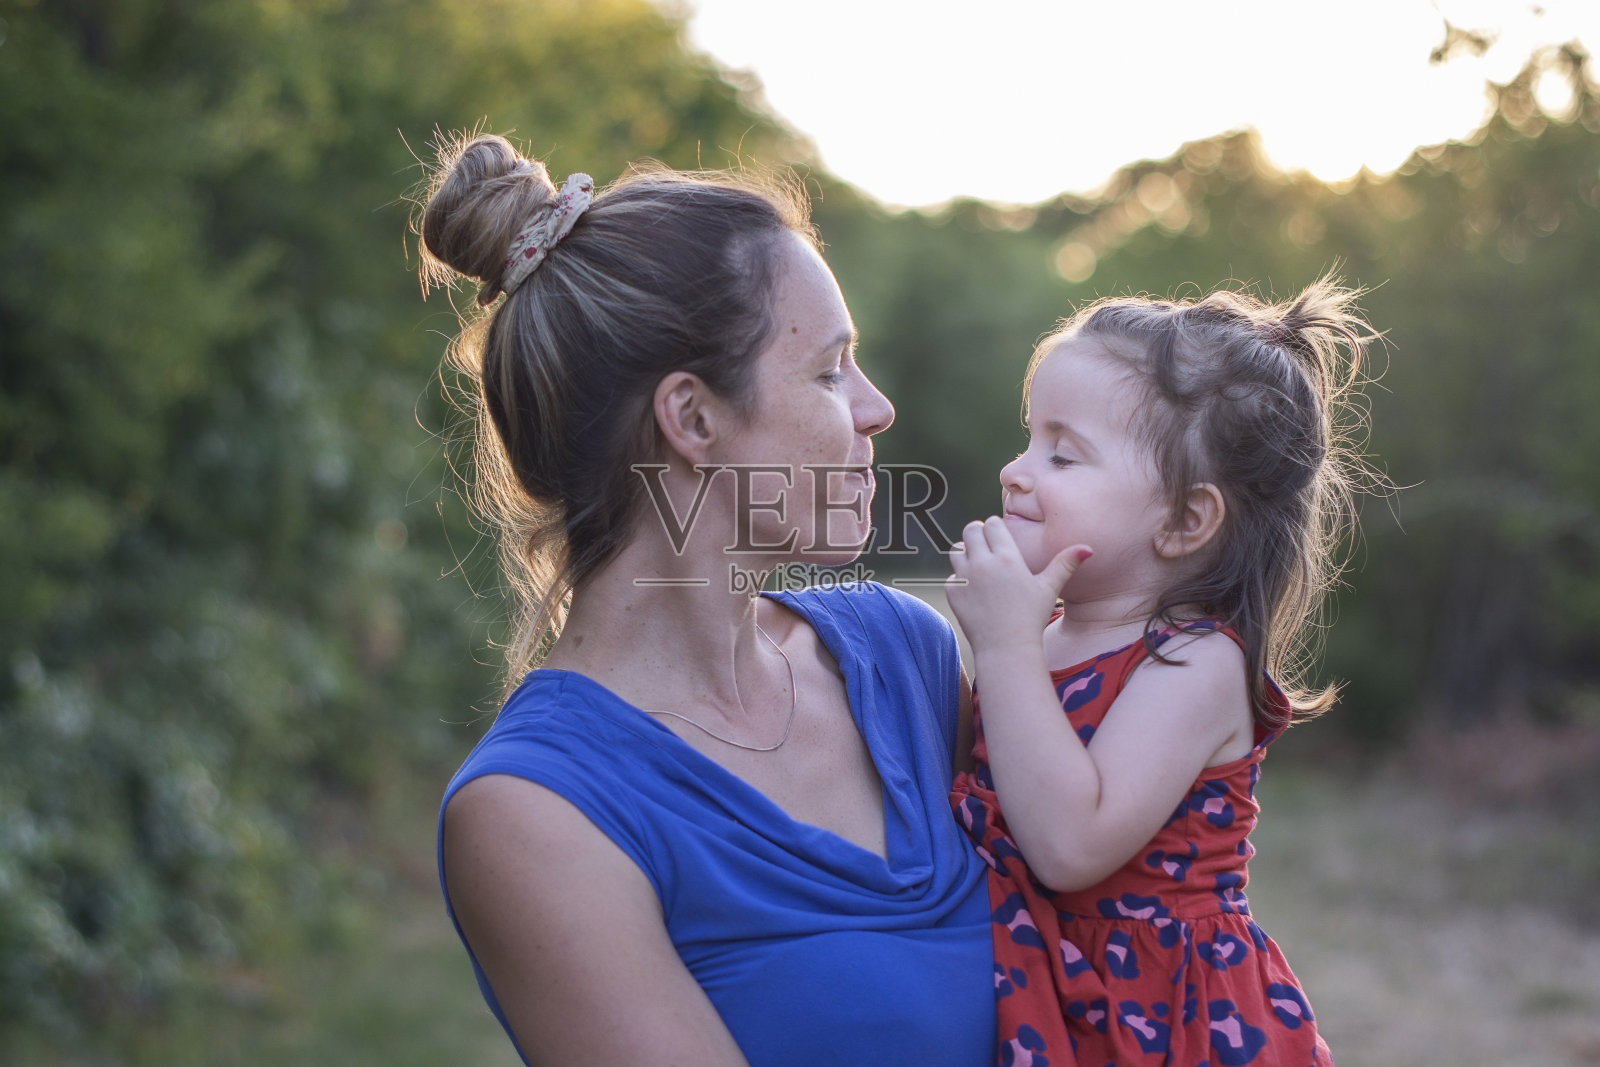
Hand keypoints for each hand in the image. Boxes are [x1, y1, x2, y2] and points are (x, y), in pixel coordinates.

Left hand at [945, 516, 1090, 656]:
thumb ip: (1065, 564)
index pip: (992, 523)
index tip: (1000, 537)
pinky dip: (960, 579)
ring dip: (966, 554)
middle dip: (977, 534)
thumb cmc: (1030, 618)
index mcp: (1007, 557)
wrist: (1007, 648)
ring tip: (979, 565)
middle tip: (985, 545)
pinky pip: (952, 575)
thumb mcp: (1050, 588)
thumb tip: (1087, 548)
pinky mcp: (953, 593)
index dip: (995, 528)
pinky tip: (974, 590)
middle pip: (970, 530)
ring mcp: (965, 577)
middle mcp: (983, 563)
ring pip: (956, 550)